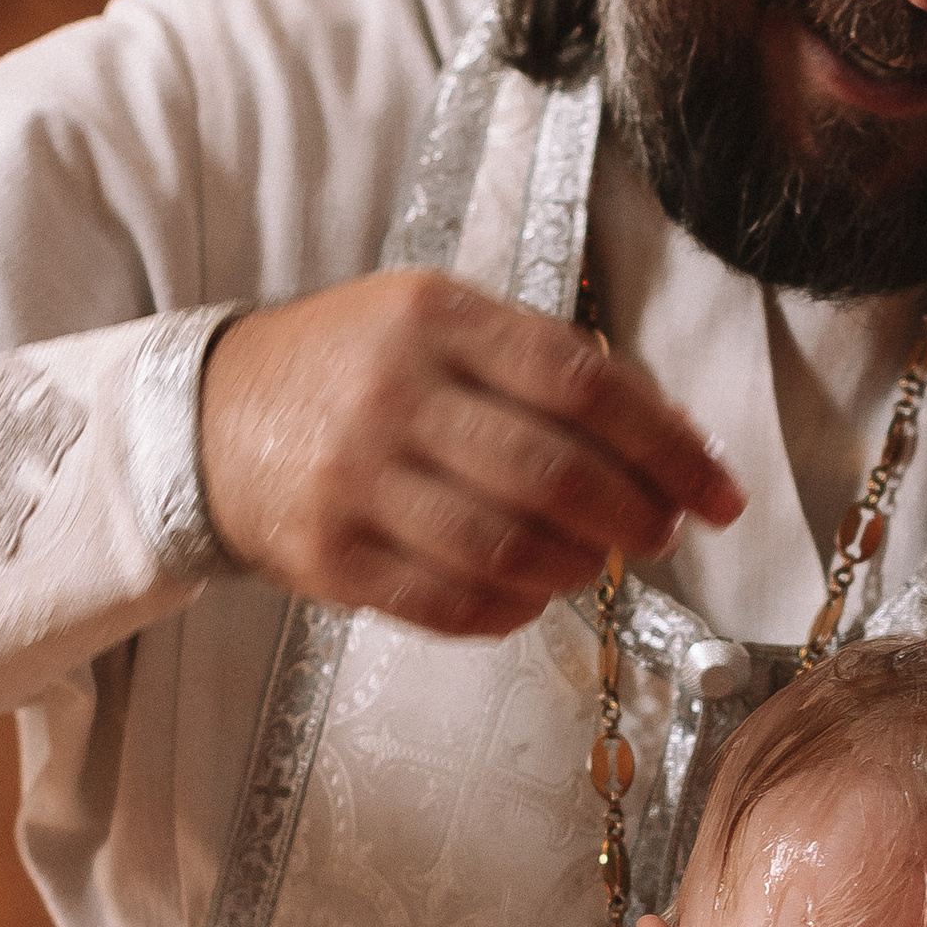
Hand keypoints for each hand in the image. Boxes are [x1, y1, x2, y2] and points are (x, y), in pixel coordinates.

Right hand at [200, 271, 744, 633]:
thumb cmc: (354, 369)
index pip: (584, 385)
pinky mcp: (329, 558)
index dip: (670, 447)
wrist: (206, 420)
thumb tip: (673, 439)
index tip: (721, 492)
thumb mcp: (437, 323)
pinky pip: (451, 604)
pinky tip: (530, 592)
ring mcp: (353, 481)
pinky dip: (512, 609)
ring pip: (508, 549)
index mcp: (434, 318)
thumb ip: (544, 365)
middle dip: (636, 517)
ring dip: (578, 567)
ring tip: (594, 560)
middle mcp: (392, 395)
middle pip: (554, 474)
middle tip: (665, 533)